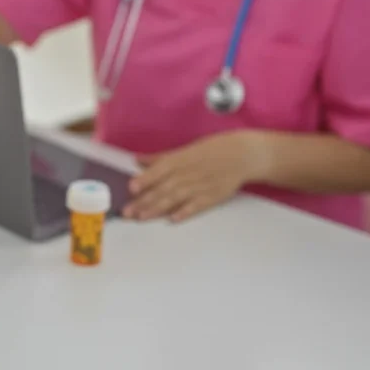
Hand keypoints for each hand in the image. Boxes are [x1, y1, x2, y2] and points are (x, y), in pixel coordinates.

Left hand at [124, 131, 262, 222]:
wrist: (241, 155)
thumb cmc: (210, 150)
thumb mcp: (184, 150)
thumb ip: (160, 158)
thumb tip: (137, 159)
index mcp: (180, 159)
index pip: (159, 170)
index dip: (145, 179)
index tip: (131, 188)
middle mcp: (188, 173)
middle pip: (163, 188)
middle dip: (144, 201)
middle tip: (127, 212)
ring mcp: (200, 186)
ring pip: (176, 199)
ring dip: (158, 209)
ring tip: (142, 217)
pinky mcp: (212, 197)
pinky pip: (196, 206)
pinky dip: (185, 212)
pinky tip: (173, 219)